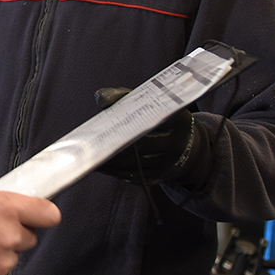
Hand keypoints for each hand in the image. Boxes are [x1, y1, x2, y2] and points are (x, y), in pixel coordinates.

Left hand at [92, 87, 208, 185]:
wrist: (182, 146)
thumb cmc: (158, 118)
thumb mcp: (149, 103)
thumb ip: (124, 97)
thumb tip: (101, 98)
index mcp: (179, 121)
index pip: (154, 119)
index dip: (131, 122)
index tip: (110, 123)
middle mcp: (177, 144)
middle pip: (143, 145)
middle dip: (118, 144)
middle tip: (95, 141)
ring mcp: (168, 163)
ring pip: (136, 164)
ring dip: (112, 161)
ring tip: (92, 153)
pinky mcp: (158, 177)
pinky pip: (133, 176)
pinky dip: (114, 171)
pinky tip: (100, 164)